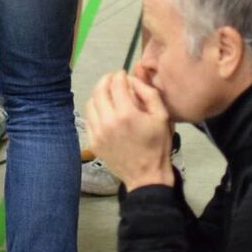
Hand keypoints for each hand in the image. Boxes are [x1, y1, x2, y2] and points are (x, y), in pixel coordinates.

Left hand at [84, 71, 173, 188]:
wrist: (146, 176)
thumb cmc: (158, 145)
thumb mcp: (162, 116)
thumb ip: (148, 93)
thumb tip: (132, 80)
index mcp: (127, 114)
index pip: (116, 83)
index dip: (120, 75)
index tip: (124, 75)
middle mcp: (108, 121)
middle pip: (99, 89)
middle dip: (107, 80)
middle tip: (114, 80)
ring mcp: (98, 133)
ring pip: (91, 103)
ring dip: (99, 94)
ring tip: (109, 95)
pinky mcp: (93, 142)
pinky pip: (89, 118)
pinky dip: (95, 109)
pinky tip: (105, 111)